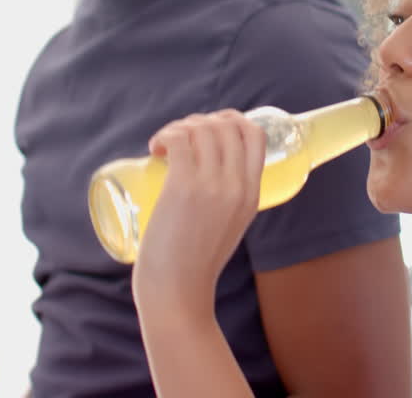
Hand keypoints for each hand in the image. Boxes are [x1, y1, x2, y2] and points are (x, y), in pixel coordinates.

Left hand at [131, 109, 266, 310]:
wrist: (178, 292)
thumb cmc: (195, 263)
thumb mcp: (230, 226)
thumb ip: (229, 202)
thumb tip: (209, 177)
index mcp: (252, 195)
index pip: (255, 135)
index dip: (232, 120)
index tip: (209, 127)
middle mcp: (236, 186)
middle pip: (227, 125)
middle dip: (201, 120)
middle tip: (181, 138)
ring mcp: (210, 185)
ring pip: (202, 128)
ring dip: (180, 126)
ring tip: (165, 144)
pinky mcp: (182, 187)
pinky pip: (179, 140)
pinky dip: (165, 135)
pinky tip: (156, 148)